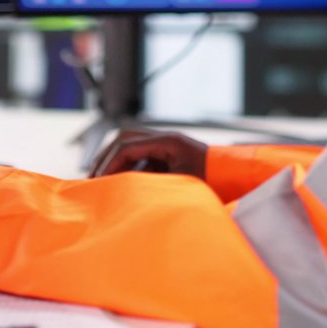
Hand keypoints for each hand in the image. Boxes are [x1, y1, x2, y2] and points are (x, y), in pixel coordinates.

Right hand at [88, 128, 207, 178]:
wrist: (235, 180)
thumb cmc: (213, 183)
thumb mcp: (179, 185)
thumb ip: (150, 183)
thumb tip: (122, 188)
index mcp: (167, 141)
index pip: (126, 146)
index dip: (109, 164)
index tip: (98, 181)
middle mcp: (165, 139)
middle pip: (124, 139)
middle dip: (106, 158)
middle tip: (92, 178)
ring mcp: (166, 146)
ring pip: (130, 146)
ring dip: (114, 161)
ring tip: (101, 181)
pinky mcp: (168, 156)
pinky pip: (141, 157)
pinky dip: (127, 168)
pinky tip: (120, 184)